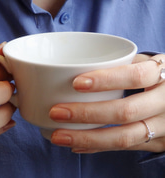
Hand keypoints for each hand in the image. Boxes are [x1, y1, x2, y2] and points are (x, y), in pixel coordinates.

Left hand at [49, 54, 164, 152]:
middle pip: (125, 112)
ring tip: (59, 136)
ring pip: (124, 138)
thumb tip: (78, 68)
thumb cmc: (158, 75)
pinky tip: (76, 144)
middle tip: (56, 112)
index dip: (106, 80)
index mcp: (162, 76)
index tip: (76, 83)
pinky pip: (125, 149)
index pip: (135, 76)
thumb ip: (121, 65)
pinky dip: (98, 147)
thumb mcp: (147, 63)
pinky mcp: (158, 144)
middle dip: (87, 114)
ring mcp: (164, 128)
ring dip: (87, 137)